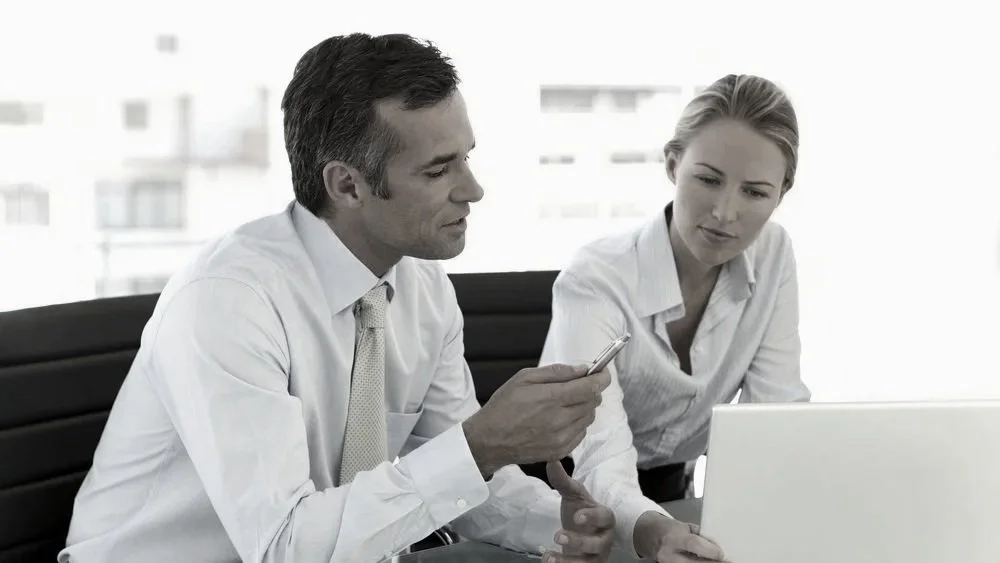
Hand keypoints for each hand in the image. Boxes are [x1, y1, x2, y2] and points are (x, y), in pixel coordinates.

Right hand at [463, 364, 610, 475]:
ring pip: (589, 418)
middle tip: (577, 386)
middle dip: (590, 390)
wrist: (489, 440)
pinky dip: (577, 423)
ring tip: (564, 404)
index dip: (602, 377)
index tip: (603, 372)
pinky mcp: (561, 451)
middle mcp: (560, 420)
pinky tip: (560, 420)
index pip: (592, 387)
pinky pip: (581, 433)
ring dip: (584, 407)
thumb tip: (582, 369)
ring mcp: (562, 438)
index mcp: (551, 398)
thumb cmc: (503, 406)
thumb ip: (556, 372)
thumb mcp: (524, 378)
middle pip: (594, 401)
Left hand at [544, 460, 614, 562]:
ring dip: (569, 562)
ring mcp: (598, 556)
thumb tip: (550, 459)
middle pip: (597, 543)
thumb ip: (562, 480)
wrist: (583, 534)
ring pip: (588, 562)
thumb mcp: (572, 496)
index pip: (604, 517)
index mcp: (605, 517)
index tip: (576, 516)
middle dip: (579, 541)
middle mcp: (605, 539)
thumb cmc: (580, 512)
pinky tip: (547, 560)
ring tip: (549, 557)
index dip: (592, 517)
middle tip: (557, 535)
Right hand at [634, 511, 725, 561]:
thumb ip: (700, 535)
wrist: (649, 535)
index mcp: (672, 536)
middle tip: (724, 562)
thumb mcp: (684, 526)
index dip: (709, 550)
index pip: (693, 544)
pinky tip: (705, 562)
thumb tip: (718, 545)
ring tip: (715, 562)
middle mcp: (668, 553)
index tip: (721, 554)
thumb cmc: (668, 529)